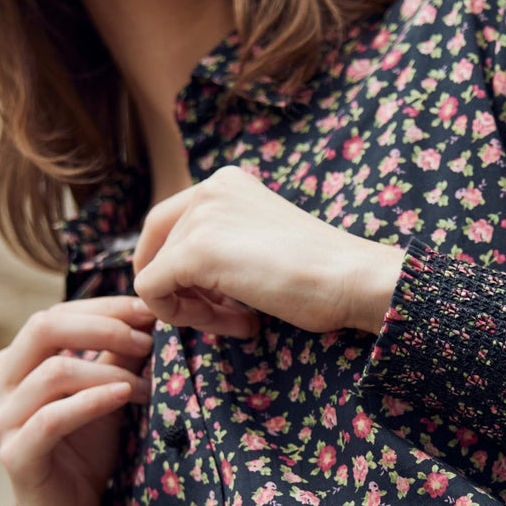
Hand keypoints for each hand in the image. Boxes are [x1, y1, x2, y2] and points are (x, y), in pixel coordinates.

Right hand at [0, 295, 155, 505]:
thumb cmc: (87, 448)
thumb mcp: (107, 392)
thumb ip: (119, 355)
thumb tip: (149, 313)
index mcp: (15, 364)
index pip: (54, 315)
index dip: (103, 308)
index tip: (149, 310)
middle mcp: (1, 385)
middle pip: (42, 329)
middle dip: (102, 326)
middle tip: (147, 339)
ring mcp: (2, 420)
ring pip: (52, 372)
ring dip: (109, 371)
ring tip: (146, 384)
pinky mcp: (15, 455)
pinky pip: (52, 418)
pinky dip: (92, 402)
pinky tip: (124, 395)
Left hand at [131, 166, 405, 334]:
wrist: (352, 278)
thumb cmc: (321, 271)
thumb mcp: (260, 241)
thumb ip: (221, 246)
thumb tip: (172, 284)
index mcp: (225, 182)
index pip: (169, 227)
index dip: (184, 271)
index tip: (226, 298)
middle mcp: (208, 188)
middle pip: (160, 252)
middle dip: (188, 293)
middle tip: (233, 316)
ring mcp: (199, 216)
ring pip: (157, 275)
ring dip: (195, 310)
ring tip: (243, 322)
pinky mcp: (193, 251)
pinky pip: (153, 293)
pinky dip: (183, 317)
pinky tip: (238, 323)